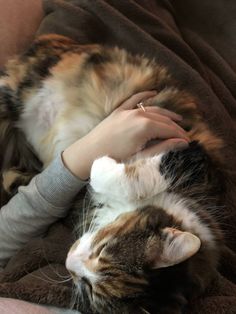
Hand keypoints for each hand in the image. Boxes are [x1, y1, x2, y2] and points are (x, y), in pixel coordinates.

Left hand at [62, 91, 188, 179]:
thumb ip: (163, 148)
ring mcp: (127, 111)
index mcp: (145, 127)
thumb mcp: (141, 157)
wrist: (88, 155)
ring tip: (177, 119)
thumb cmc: (115, 160)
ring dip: (166, 114)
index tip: (188, 142)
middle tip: (184, 134)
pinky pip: (134, 99)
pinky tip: (153, 93)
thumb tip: (182, 143)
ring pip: (152, 109)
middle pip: (163, 119)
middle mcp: (138, 115)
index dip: (180, 136)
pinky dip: (145, 96)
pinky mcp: (119, 111)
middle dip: (176, 127)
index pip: (169, 130)